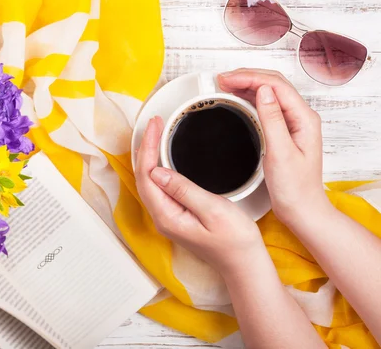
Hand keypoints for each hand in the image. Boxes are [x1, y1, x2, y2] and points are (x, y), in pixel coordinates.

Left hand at [135, 116, 265, 276]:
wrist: (245, 264)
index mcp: (167, 216)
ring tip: (155, 134)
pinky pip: (159, 187)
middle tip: (154, 124)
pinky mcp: (177, 215)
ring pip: (149, 182)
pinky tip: (163, 157)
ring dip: (149, 156)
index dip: (147, 148)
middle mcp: (163, 217)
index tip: (154, 126)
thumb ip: (183, 189)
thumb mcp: (212, 210)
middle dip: (145, 148)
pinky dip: (158, 167)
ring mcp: (168, 217)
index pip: (146, 176)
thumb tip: (157, 171)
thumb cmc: (235, 241)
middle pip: (143, 177)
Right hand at [218, 69, 330, 223]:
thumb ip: (272, 120)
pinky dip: (250, 98)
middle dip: (247, 76)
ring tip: (225, 84)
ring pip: (269, 93)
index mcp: (304, 119)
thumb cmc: (295, 189)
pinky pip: (267, 106)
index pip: (276, 85)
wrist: (302, 210)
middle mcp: (301, 117)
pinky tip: (238, 99)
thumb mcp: (281, 153)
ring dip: (247, 85)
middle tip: (221, 79)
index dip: (249, 77)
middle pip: (273, 84)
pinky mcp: (284, 132)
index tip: (227, 79)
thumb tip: (263, 91)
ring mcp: (293, 124)